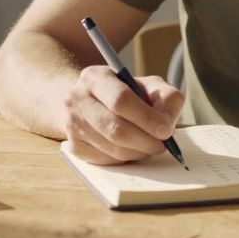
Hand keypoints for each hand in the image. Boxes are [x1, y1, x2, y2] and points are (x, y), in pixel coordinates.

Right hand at [62, 66, 184, 164]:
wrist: (89, 101)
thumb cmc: (126, 93)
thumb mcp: (148, 85)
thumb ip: (166, 97)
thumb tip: (166, 123)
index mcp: (96, 77)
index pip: (121, 100)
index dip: (146, 118)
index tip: (166, 130)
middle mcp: (77, 99)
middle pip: (115, 129)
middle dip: (144, 141)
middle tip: (161, 145)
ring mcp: (72, 124)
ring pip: (112, 148)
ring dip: (138, 152)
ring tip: (150, 146)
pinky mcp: (74, 146)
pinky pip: (105, 160)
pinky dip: (125, 159)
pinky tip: (133, 149)